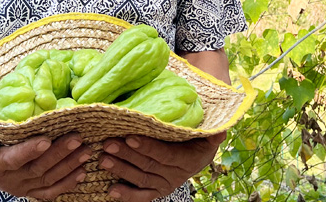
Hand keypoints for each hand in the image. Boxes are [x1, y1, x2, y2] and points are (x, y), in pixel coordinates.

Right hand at [0, 124, 92, 198]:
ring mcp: (20, 186)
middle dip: (59, 154)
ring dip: (68, 167)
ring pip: (48, 180)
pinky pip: (49, 192)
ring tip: (86, 151)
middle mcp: (8, 179)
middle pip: (37, 169)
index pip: (12, 159)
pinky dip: (67, 184)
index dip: (29, 151)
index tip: (46, 139)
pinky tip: (82, 172)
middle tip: (76, 137)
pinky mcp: (28, 189)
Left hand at [98, 132, 225, 201]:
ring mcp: (165, 185)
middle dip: (127, 155)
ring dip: (121, 170)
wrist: (198, 156)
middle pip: (149, 165)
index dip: (148, 147)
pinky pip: (142, 196)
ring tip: (103, 159)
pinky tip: (111, 190)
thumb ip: (212, 133)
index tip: (129, 137)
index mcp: (188, 160)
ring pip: (141, 178)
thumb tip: (221, 130)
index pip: (165, 154)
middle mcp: (176, 175)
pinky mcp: (157, 191)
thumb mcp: (207, 135)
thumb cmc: (197, 139)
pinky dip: (127, 195)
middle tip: (108, 144)